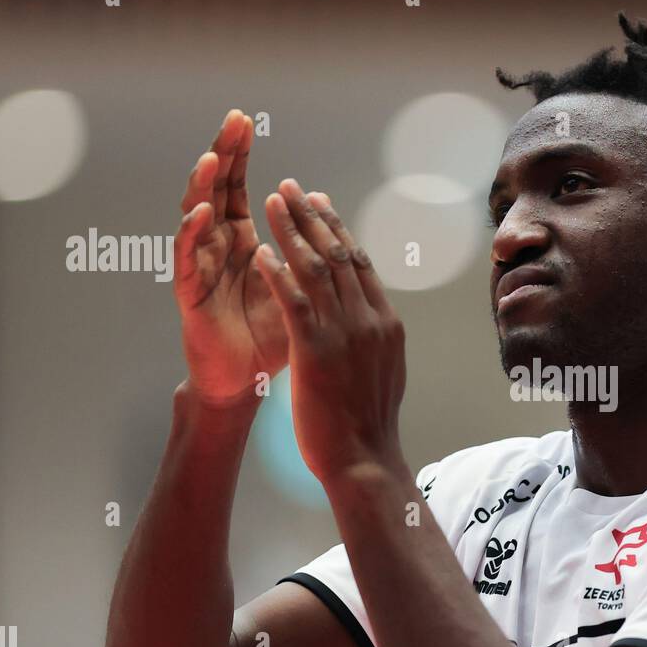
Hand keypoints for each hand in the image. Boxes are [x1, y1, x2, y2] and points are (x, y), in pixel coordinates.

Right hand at [174, 109, 289, 407]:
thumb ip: (307, 258)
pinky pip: (187, 258)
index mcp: (242, 242)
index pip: (237, 188)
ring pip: (195, 216)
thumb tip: (337, 228)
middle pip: (214, 190)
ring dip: (202, 187)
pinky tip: (203, 213)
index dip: (240, 156)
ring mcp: (200, 266)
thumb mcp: (298, 289)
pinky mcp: (189, 292)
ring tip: (211, 159)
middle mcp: (216, 247)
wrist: (247, 381)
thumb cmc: (271, 337)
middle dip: (221, 155)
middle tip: (231, 122)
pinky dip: (193, 234)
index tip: (246, 121)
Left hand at [255, 179, 407, 481]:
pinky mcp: (316, 347)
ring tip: (272, 202)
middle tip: (291, 188)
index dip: (337, 229)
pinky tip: (260, 251)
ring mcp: (344, 332)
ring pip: (316, 268)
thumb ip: (376, 339)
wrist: (363, 457)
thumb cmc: (367, 423)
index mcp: (386, 322)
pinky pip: (293, 299)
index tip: (320, 205)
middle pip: (338, 254)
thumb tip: (374, 322)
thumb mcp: (383, 370)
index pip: (359, 264)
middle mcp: (369, 319)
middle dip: (312, 216)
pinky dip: (277, 271)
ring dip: (291, 230)